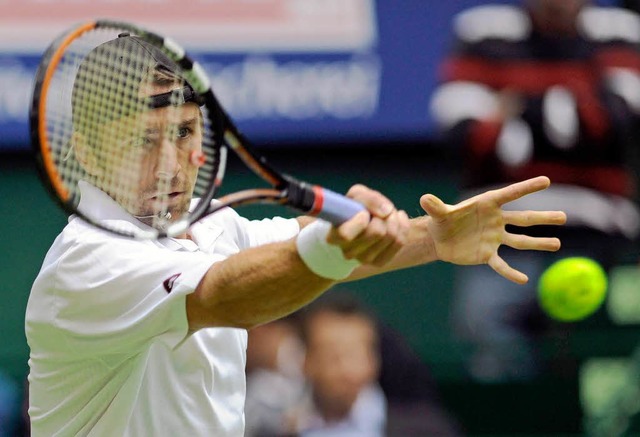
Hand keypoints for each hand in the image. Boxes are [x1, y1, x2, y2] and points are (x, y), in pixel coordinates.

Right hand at [327, 184, 409, 266]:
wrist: (359, 225)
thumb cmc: (353, 209)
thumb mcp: (356, 195)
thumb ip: (368, 198)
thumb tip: (387, 211)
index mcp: (334, 237)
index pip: (346, 235)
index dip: (361, 220)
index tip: (364, 212)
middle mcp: (347, 252)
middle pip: (377, 232)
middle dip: (384, 214)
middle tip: (381, 209)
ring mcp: (363, 259)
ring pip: (391, 236)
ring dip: (394, 218)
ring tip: (388, 213)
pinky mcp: (379, 262)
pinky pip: (400, 241)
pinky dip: (402, 226)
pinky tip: (396, 219)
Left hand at [421, 176, 566, 283]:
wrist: (439, 238)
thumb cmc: (442, 219)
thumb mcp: (438, 213)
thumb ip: (435, 206)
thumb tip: (424, 198)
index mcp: (486, 204)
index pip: (509, 194)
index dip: (526, 187)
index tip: (546, 180)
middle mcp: (496, 220)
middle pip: (523, 218)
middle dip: (543, 218)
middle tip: (564, 216)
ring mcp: (494, 237)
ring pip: (520, 241)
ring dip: (538, 243)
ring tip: (557, 244)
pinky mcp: (488, 254)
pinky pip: (501, 264)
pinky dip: (510, 273)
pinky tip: (523, 280)